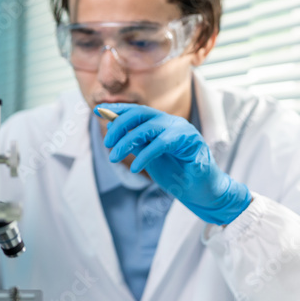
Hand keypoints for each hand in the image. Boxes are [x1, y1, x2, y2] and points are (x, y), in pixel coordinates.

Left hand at [98, 103, 250, 224]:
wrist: (201, 191)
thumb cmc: (176, 173)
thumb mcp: (148, 156)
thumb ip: (135, 142)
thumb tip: (112, 129)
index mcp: (162, 123)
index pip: (137, 111)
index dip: (118, 109)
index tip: (99, 111)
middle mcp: (172, 122)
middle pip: (141, 113)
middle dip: (120, 125)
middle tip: (107, 143)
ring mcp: (183, 130)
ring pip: (149, 127)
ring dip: (127, 142)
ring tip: (114, 157)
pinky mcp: (192, 142)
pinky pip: (162, 144)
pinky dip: (145, 155)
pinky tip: (136, 168)